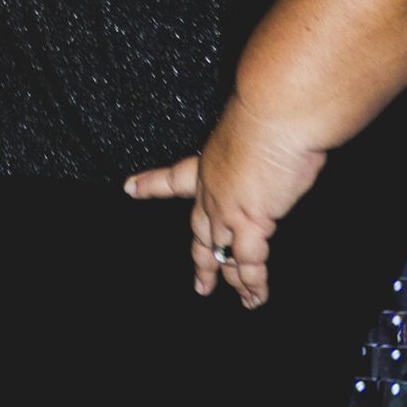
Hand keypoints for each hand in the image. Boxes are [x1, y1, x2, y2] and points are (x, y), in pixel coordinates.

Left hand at [125, 92, 326, 307]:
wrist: (276, 112)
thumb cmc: (269, 108)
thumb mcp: (250, 123)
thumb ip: (252, 140)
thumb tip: (272, 135)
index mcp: (208, 160)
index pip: (174, 177)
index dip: (152, 184)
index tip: (130, 188)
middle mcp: (211, 187)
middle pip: (199, 228)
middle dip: (199, 254)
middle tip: (196, 279)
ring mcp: (226, 209)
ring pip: (220, 251)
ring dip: (225, 275)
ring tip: (221, 293)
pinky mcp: (248, 223)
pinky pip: (249, 264)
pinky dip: (253, 284)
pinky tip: (254, 299)